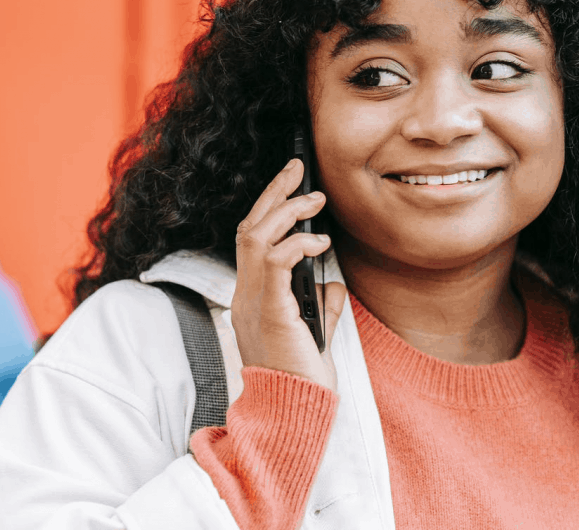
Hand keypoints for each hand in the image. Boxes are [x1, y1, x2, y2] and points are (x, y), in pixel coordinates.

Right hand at [231, 158, 346, 391]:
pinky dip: (297, 244)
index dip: (268, 207)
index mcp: (252, 297)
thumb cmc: (304, 376)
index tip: (292, 183)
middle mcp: (245, 295)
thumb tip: (333, 281)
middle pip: (248, 228)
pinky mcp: (271, 311)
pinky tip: (319, 242)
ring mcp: (253, 302)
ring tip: (315, 201)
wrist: (296, 409)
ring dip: (286, 212)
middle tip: (298, 169)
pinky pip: (275, 263)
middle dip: (273, 193)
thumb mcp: (314, 331)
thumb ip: (319, 304)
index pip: (251, 240)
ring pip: (255, 237)